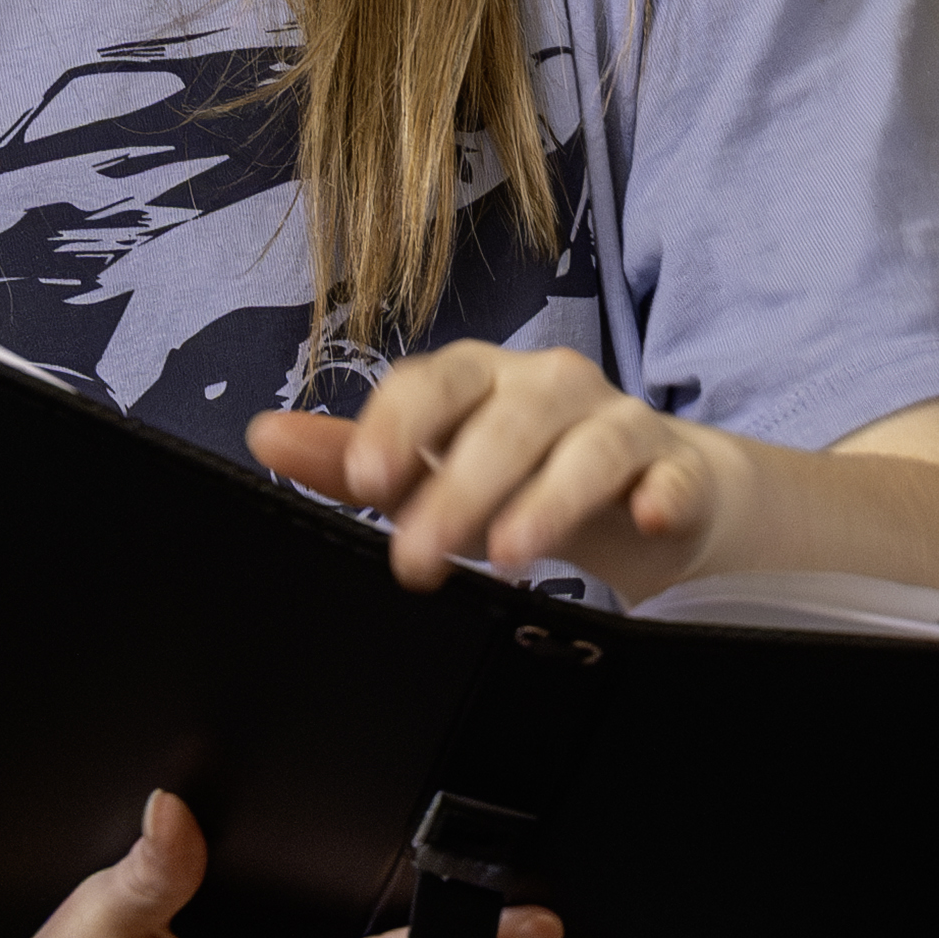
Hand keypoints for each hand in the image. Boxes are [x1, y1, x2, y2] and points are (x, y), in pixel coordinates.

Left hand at [247, 341, 750, 596]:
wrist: (651, 488)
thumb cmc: (524, 473)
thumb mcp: (435, 466)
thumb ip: (354, 459)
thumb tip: (261, 435)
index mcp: (480, 379)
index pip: (434, 381)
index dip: (399, 424)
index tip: (364, 479)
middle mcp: (550, 388)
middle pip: (507, 420)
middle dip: (459, 487)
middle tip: (416, 558)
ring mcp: (620, 424)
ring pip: (588, 447)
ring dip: (548, 497)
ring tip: (508, 554)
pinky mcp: (677, 469)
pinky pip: (674, 474)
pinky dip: (663, 491)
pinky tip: (646, 517)